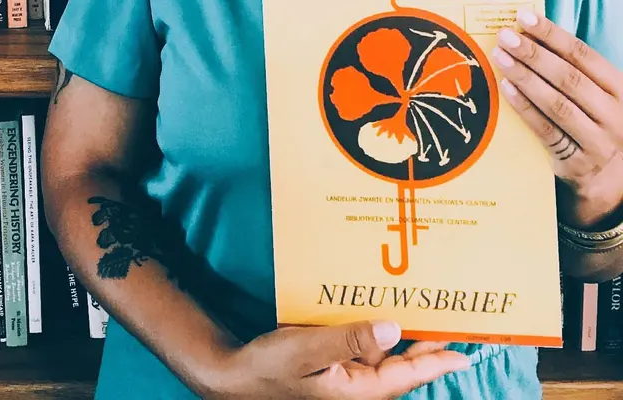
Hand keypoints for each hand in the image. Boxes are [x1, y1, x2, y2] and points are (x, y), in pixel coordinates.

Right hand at [202, 320, 470, 398]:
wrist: (235, 376)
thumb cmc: (269, 368)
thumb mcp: (307, 351)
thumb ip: (349, 339)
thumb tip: (393, 329)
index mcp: (358, 392)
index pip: (407, 376)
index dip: (438, 362)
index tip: (467, 352)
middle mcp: (357, 387)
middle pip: (401, 366)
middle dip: (426, 346)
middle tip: (452, 320)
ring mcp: (344, 377)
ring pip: (382, 355)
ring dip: (400, 335)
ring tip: (421, 309)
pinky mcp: (330, 366)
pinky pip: (360, 348)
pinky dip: (372, 332)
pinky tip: (376, 310)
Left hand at [492, 9, 622, 226]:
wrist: (611, 182)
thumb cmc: (596, 124)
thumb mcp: (597, 96)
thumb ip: (573, 69)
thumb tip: (530, 32)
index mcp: (621, 90)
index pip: (585, 56)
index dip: (553, 34)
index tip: (524, 16)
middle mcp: (615, 115)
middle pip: (569, 78)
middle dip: (534, 54)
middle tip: (506, 35)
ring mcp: (599, 141)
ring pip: (558, 104)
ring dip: (525, 77)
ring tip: (500, 56)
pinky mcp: (578, 163)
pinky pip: (546, 131)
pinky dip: (525, 108)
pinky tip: (506, 88)